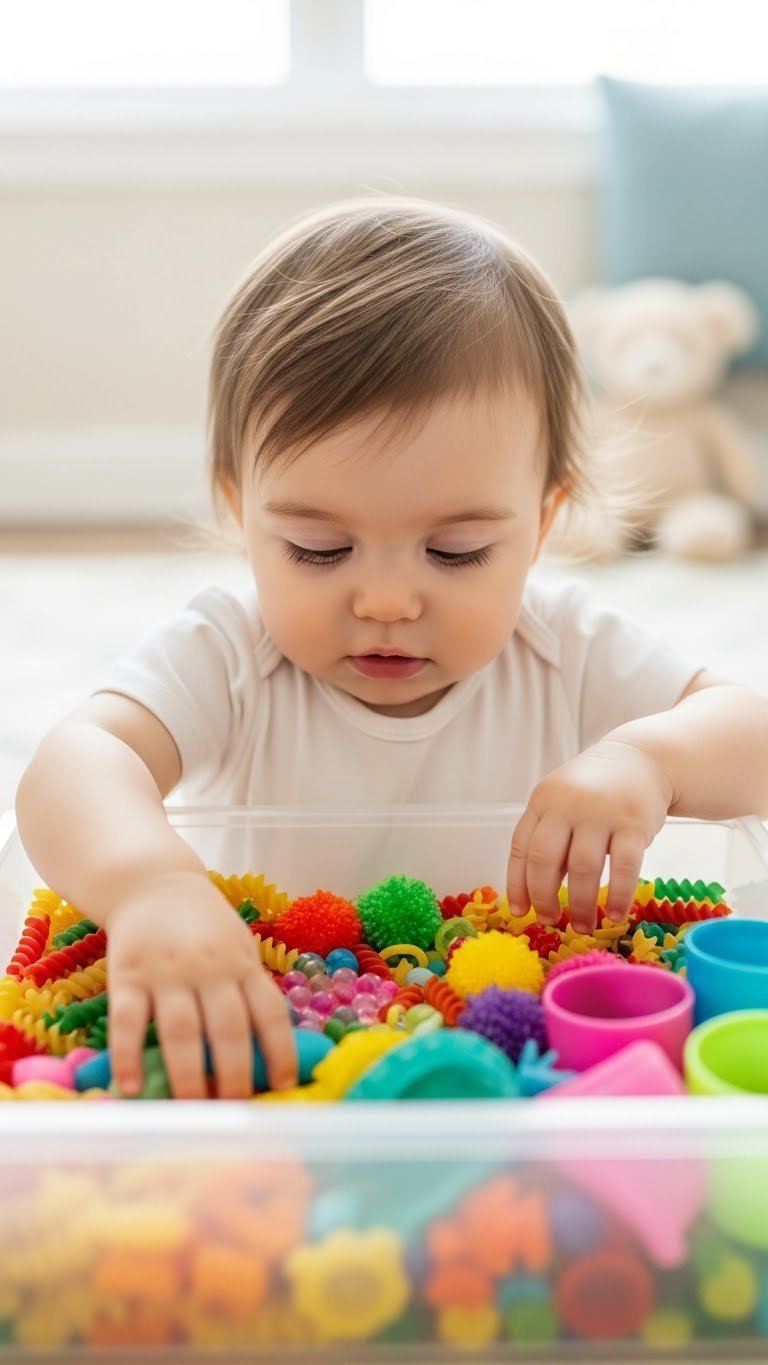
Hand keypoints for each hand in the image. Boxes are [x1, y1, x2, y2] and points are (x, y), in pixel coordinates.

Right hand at [104, 869, 295, 1098]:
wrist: (153, 883)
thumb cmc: (204, 926)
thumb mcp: (238, 947)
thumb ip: (248, 990)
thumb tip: (268, 1052)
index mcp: (242, 964)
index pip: (270, 1012)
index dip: (280, 1051)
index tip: (282, 1086)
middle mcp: (209, 969)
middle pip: (228, 1028)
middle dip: (235, 1074)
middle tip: (234, 1110)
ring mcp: (167, 972)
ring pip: (181, 1030)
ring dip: (188, 1074)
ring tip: (193, 1108)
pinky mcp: (128, 975)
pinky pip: (128, 1020)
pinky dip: (129, 1056)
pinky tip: (131, 1088)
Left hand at [507, 738, 673, 933]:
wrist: (641, 759)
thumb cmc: (595, 791)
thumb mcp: (562, 804)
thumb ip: (549, 840)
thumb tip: (537, 894)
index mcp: (543, 801)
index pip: (521, 848)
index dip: (518, 884)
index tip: (521, 912)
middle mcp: (567, 805)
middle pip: (545, 859)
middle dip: (544, 897)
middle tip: (551, 920)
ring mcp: (601, 812)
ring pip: (583, 868)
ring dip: (582, 904)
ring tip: (584, 926)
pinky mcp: (634, 823)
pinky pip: (624, 867)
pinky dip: (619, 895)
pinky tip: (617, 915)